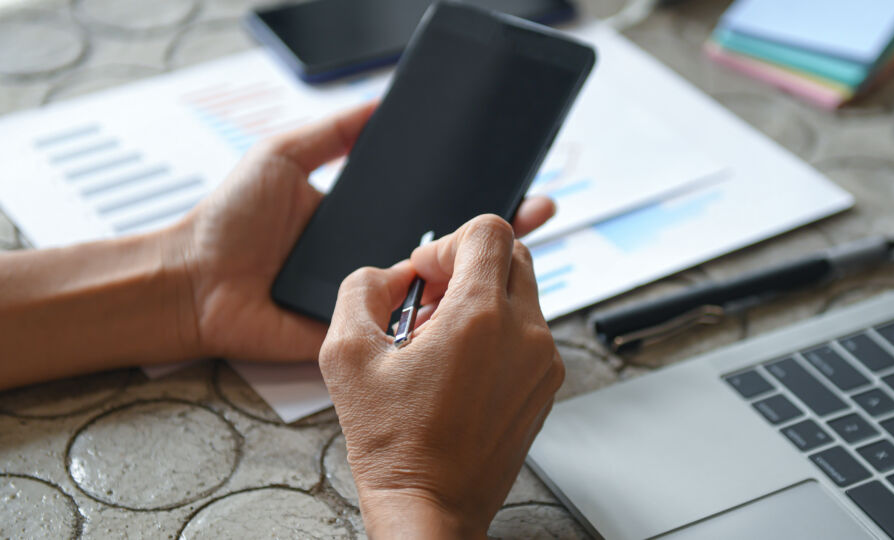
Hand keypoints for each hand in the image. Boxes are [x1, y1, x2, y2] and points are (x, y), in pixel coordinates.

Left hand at [164, 103, 554, 360]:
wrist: (194, 284)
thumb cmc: (228, 223)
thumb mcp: (283, 155)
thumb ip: (331, 132)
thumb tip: (375, 102)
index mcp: (361, 217)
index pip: (428, 202)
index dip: (468, 192)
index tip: (507, 175)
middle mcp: (373, 256)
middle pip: (446, 246)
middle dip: (493, 231)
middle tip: (536, 208)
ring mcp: (373, 300)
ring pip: (438, 288)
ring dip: (477, 273)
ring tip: (517, 244)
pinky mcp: (363, 336)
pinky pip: (407, 328)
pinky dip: (441, 318)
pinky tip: (471, 298)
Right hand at [320, 215, 563, 537]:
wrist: (431, 506)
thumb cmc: (396, 444)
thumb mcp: (346, 355)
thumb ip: (361, 290)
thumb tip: (389, 274)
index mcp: (481, 318)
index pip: (491, 229)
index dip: (448, 242)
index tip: (425, 275)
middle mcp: (525, 334)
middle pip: (512, 255)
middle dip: (467, 266)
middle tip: (431, 301)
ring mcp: (544, 362)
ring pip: (521, 294)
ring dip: (481, 299)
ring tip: (439, 340)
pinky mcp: (547, 385)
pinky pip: (529, 333)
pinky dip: (497, 333)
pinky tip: (459, 365)